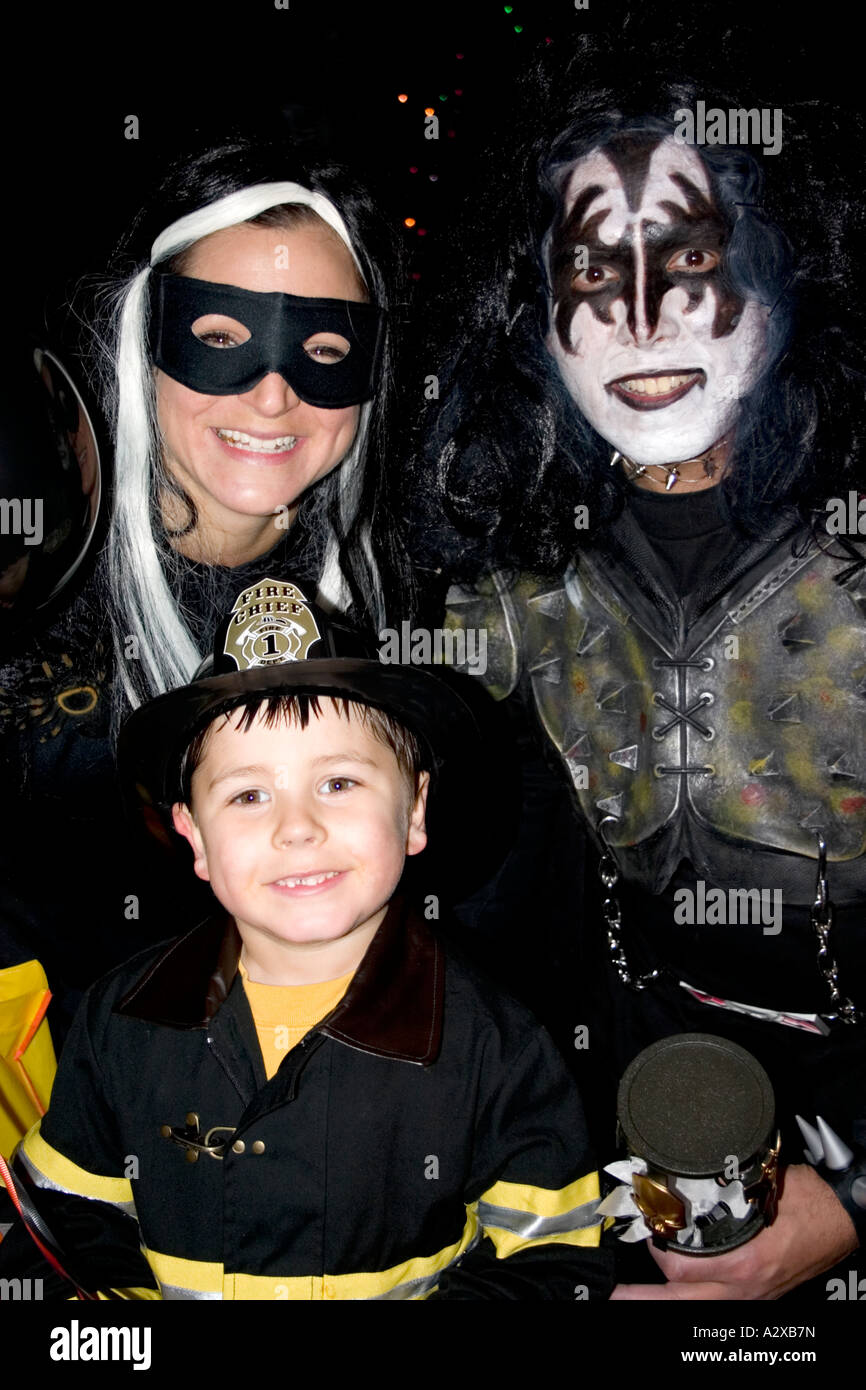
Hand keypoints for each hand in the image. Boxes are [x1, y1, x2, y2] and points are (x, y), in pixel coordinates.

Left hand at [610, 1164, 858, 1300]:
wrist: (842, 1217)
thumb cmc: (807, 1200)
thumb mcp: (761, 1187)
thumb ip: (724, 1189)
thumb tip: (686, 1175)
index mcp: (744, 1262)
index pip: (680, 1269)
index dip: (654, 1251)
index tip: (640, 1231)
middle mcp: (744, 1287)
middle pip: (679, 1299)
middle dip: (642, 1299)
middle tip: (613, 1294)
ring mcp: (751, 1295)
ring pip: (694, 1305)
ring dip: (663, 1297)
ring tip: (631, 1295)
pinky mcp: (757, 1294)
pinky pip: (713, 1300)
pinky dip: (689, 1294)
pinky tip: (673, 1287)